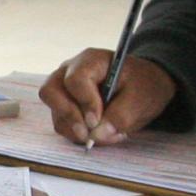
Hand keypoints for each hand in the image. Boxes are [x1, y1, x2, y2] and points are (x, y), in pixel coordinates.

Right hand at [39, 48, 177, 144]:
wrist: (145, 87)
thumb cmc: (144, 85)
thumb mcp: (142, 98)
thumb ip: (121, 116)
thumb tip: (96, 135)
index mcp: (91, 61)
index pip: (75, 80)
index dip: (84, 102)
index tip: (96, 121)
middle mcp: (70, 72)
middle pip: (50, 92)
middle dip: (68, 116)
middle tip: (87, 135)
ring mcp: (64, 89)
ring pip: (55, 112)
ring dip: (76, 130)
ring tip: (105, 135)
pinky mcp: (65, 106)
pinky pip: (61, 123)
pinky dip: (77, 134)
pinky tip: (99, 133)